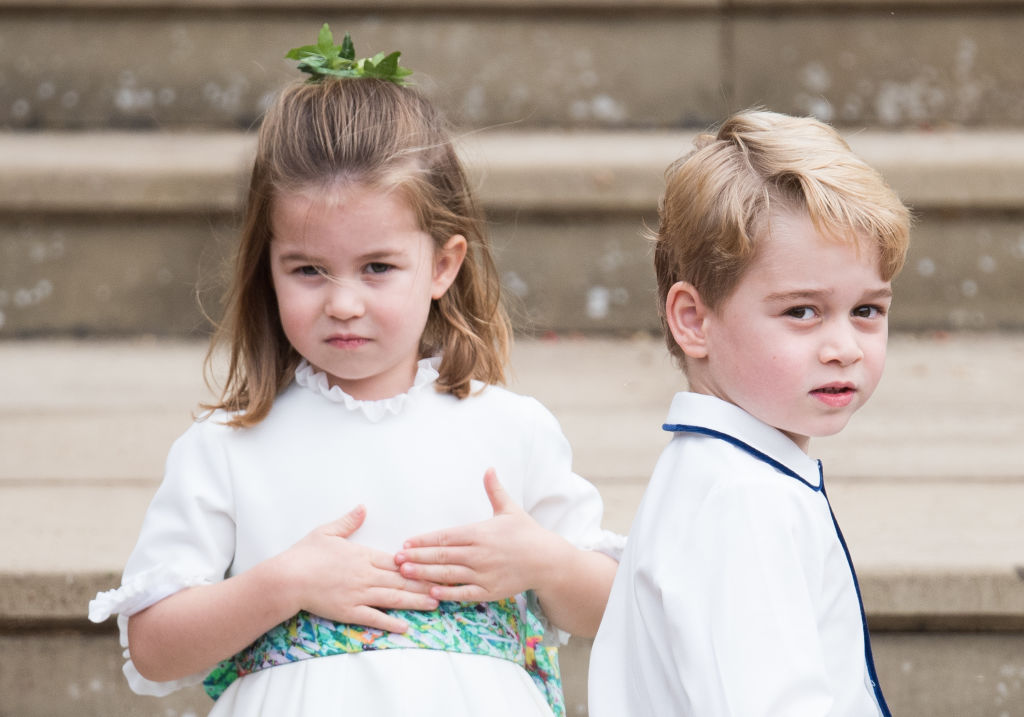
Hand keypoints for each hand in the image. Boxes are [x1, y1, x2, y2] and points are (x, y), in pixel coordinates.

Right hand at [276, 505, 438, 632]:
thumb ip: (349, 521)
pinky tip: (405, 626)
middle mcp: (366, 575)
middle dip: (425, 583)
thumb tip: (363, 507)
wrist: (287, 578)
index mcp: (363, 555)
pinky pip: (374, 618)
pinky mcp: (349, 611)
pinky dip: (391, 622)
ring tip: (435, 604)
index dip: (417, 564)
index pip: (396, 561)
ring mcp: (359, 594)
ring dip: (416, 601)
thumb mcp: (327, 531)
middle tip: (446, 586)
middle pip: (401, 580)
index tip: (435, 564)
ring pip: (393, 599)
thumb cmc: (305, 554)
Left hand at [395, 469, 567, 601]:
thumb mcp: (509, 509)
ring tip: (405, 573)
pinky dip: (447, 593)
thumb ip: (494, 490)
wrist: (547, 560)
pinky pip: (463, 593)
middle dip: (417, 557)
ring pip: (448, 574)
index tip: (407, 542)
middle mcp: (479, 553)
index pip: (445, 536)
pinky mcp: (489, 590)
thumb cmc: (526, 533)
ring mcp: (484, 573)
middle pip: (442, 555)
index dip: (424, 540)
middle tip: (396, 559)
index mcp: (480, 532)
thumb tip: (489, 468)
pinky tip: (430, 592)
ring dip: (425, 574)